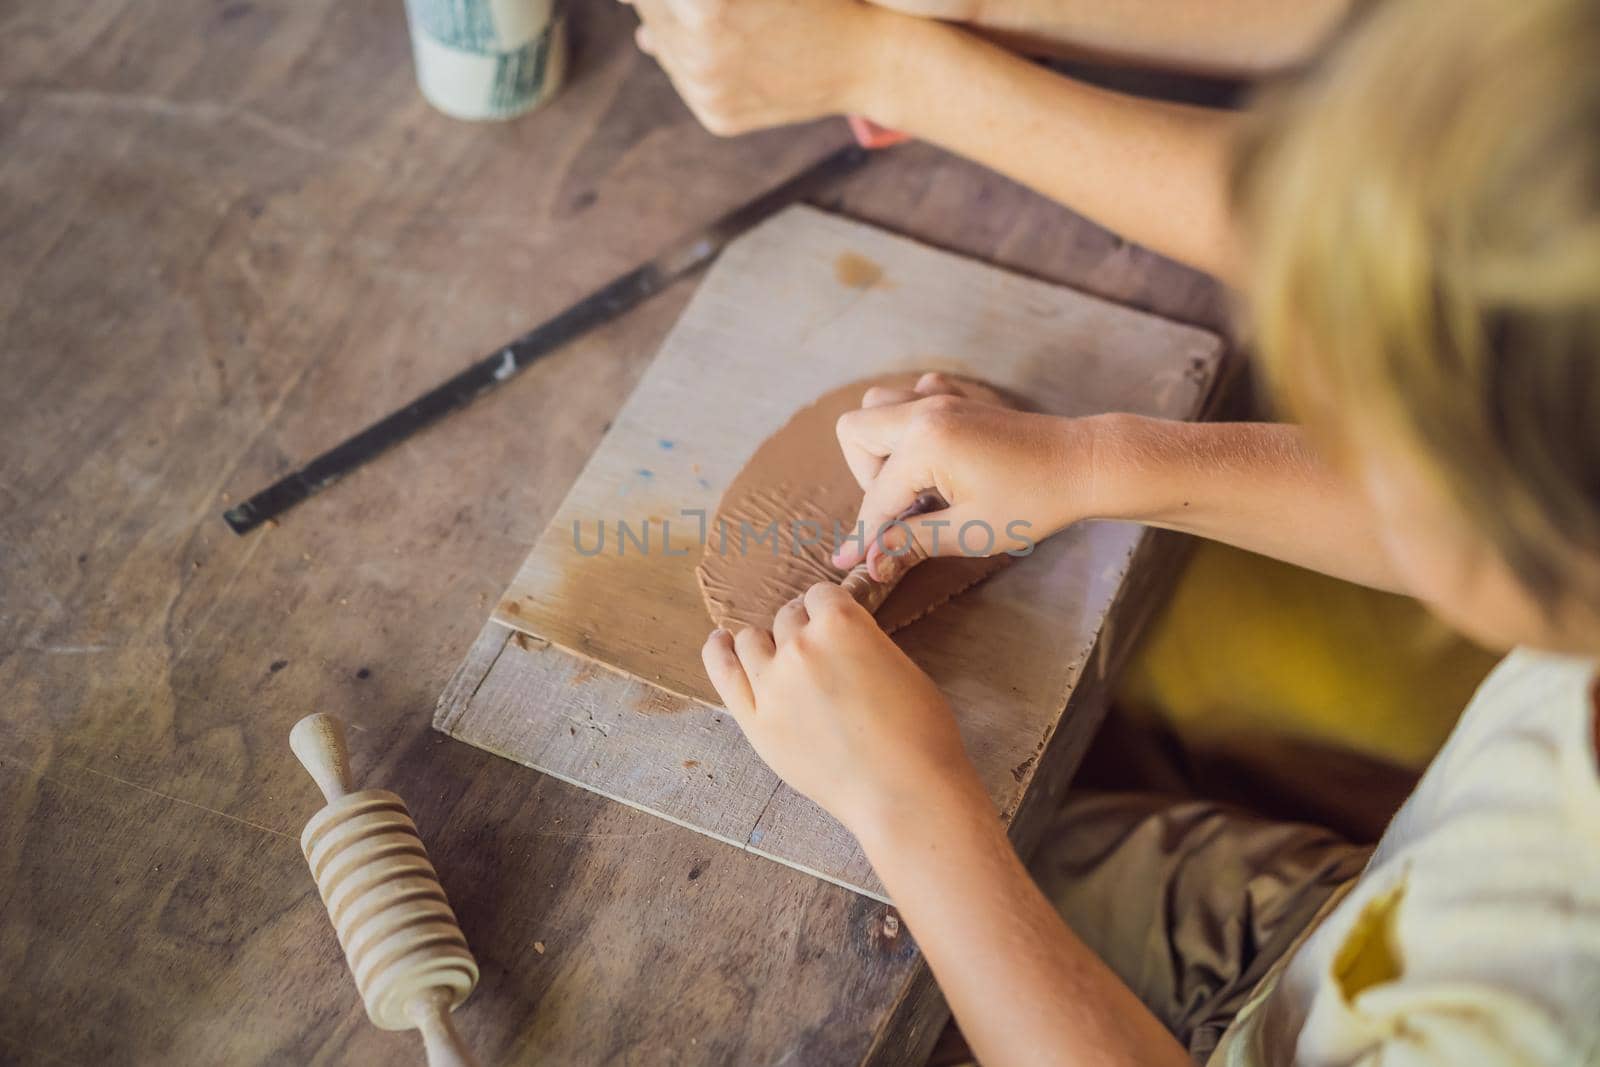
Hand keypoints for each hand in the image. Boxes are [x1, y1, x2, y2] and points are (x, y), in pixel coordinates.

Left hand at [624, 0, 889, 134]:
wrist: (867, 58)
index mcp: (709, 2)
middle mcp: (700, 47)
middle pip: (647, 7)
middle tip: (708, 5)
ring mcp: (705, 88)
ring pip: (660, 42)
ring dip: (673, 23)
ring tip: (722, 17)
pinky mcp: (715, 116)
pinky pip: (683, 76)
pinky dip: (694, 57)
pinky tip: (730, 46)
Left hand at [701, 582, 986, 836]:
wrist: (903, 792)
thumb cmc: (918, 732)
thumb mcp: (899, 665)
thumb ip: (862, 644)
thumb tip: (842, 642)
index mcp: (841, 624)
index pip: (820, 595)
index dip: (828, 608)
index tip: (831, 620)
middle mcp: (799, 646)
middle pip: (787, 617)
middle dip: (802, 627)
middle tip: (817, 650)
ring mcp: (771, 684)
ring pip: (752, 640)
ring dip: (768, 642)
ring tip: (778, 655)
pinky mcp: (755, 721)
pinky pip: (724, 672)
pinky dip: (719, 652)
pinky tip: (721, 642)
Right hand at [833, 372, 1096, 579]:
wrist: (1083, 464)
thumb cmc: (1034, 501)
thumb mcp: (970, 532)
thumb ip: (912, 542)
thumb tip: (871, 562)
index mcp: (926, 443)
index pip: (877, 496)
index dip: (864, 535)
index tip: (848, 561)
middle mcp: (925, 410)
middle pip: (855, 432)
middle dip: (866, 477)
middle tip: (901, 509)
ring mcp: (941, 396)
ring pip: (877, 406)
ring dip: (880, 446)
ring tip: (913, 482)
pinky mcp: (958, 395)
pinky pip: (911, 394)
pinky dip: (908, 419)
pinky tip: (932, 450)